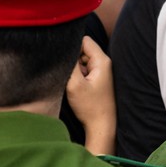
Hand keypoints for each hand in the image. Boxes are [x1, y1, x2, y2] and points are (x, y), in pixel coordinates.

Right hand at [65, 36, 114, 155]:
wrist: (101, 126)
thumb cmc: (90, 107)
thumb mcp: (75, 84)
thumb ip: (69, 64)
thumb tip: (62, 49)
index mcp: (102, 61)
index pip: (84, 40)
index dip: (71, 47)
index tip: (63, 59)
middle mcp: (103, 63)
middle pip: (82, 50)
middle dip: (71, 59)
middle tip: (68, 74)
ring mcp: (100, 71)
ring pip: (81, 60)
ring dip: (73, 68)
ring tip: (72, 83)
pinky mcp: (96, 80)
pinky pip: (83, 70)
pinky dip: (76, 75)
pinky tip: (74, 86)